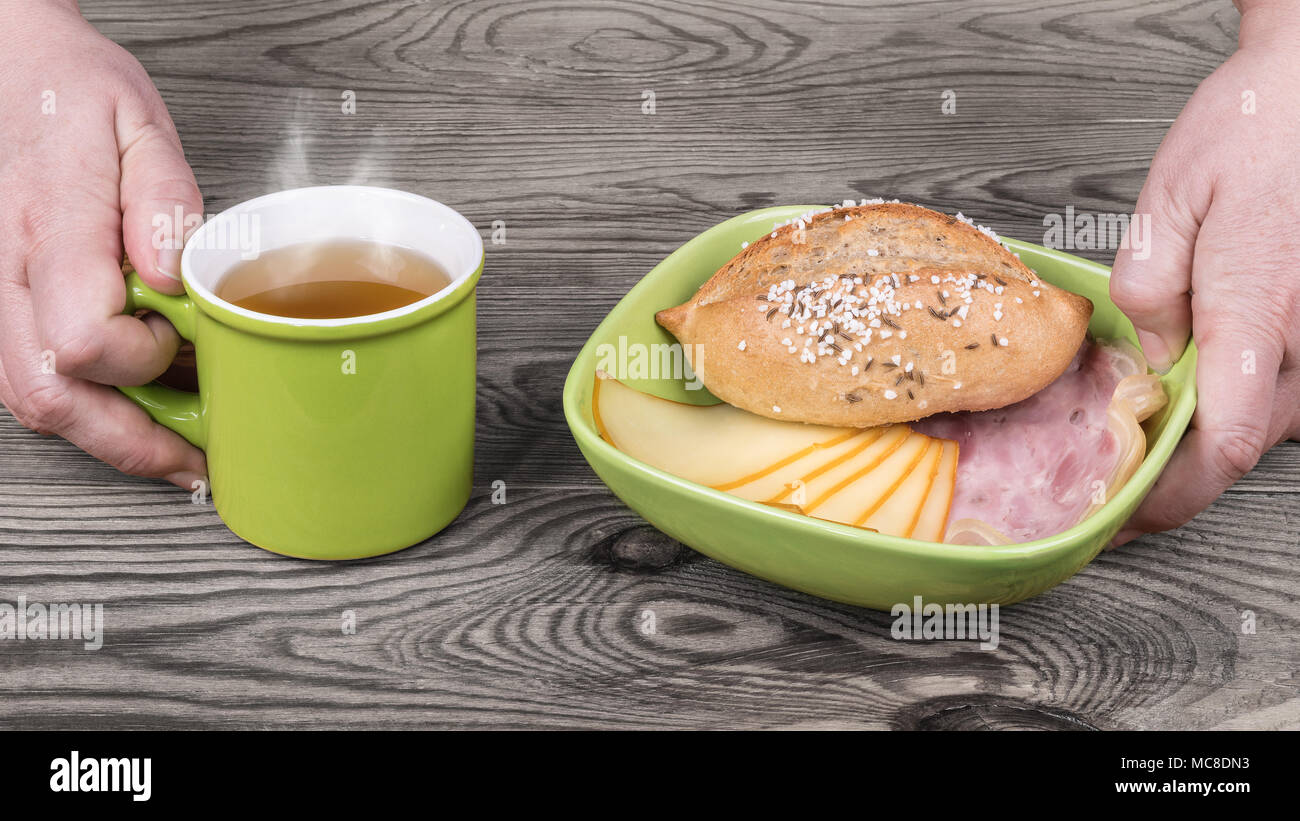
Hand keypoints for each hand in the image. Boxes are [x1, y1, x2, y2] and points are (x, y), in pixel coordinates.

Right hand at [0, 0, 205, 488]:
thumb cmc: (73, 96)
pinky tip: (133, 406)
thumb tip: (177, 277)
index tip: (181, 337)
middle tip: (199, 461)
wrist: (9, 70)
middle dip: (133, 444)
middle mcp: (7, 276)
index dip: (144, 360)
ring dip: (109, 437)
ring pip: (33, 401)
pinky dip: (84, 409)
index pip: (86, 340)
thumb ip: (164, 204)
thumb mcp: (141, 127)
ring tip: (176, 444)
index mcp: (51, 230)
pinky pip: (27, 382)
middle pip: (52, 397)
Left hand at [1110, 0, 1299, 543]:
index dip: (1166, 494)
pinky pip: (1281, 395)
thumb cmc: (1259, 131)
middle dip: (1170, 478)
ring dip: (1200, 442)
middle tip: (1103, 481)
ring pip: (1261, 426)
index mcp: (1260, 310)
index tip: (1117, 510)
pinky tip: (1186, 392)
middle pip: (1239, 449)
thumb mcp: (1169, 202)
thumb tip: (1150, 358)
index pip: (1222, 443)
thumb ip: (1148, 291)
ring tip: (1132, 437)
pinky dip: (1232, 407)